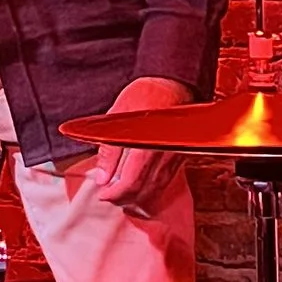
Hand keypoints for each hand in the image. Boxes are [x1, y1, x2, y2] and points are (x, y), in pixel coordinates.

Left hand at [86, 75, 191, 212]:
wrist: (174, 83)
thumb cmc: (146, 94)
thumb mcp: (117, 116)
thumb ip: (109, 149)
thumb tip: (101, 176)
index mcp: (146, 143)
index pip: (131, 181)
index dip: (115, 193)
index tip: (103, 194)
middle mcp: (163, 153)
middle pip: (144, 189)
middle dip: (125, 198)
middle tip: (110, 196)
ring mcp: (174, 155)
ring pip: (156, 188)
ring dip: (138, 196)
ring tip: (122, 195)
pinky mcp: (180, 155)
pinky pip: (166, 180)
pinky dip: (152, 188)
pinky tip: (141, 187)